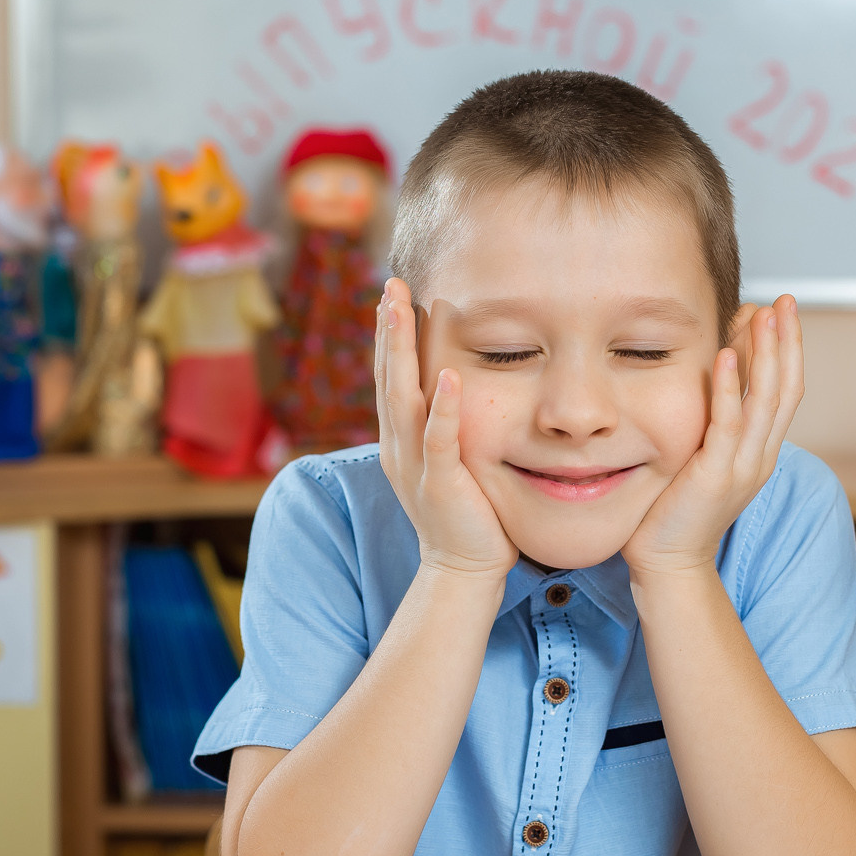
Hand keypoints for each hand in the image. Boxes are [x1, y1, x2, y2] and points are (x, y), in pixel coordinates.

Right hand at [376, 278, 517, 581]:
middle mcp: (399, 446)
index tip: (394, 294)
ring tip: (400, 310)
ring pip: (402, 398)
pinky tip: (448, 375)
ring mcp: (415, 465)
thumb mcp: (448, 459)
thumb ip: (445, 424)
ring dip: (400, 352)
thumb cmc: (468, 511)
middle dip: (388, 330)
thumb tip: (457, 384)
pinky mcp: (440, 484)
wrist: (464, 570)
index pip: (391, 376)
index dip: (390, 335)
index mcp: (400, 438)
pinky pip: (438, 440)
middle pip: (387, 377)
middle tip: (390, 285)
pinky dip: (442, 407)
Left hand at [623, 296, 804, 578]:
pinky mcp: (715, 477)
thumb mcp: (702, 458)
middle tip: (785, 300)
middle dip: (787, 341)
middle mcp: (759, 457)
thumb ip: (713, 424)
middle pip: (785, 389)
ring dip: (766, 354)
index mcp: (759, 452)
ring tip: (764, 314)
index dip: (785, 350)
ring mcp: (742, 467)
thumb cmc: (675, 511)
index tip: (777, 310)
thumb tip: (709, 383)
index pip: (784, 392)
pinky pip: (727, 425)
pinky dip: (728, 388)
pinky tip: (724, 355)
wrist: (669, 565)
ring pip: (766, 402)